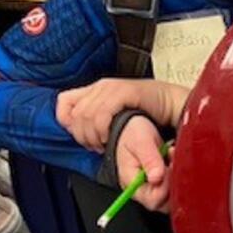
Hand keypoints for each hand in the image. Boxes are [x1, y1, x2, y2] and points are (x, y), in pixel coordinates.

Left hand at [56, 78, 189, 151]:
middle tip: (96, 146)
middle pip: (75, 113)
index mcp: (95, 90)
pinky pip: (102, 112)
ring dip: (93, 135)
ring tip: (104, 143)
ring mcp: (111, 88)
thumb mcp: (114, 115)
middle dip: (83, 135)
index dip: (67, 122)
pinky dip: (102, 128)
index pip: (63, 102)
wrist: (168, 102)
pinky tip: (110, 136)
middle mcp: (100, 86)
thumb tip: (77, 132)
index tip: (81, 136)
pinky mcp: (123, 92)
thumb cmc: (145, 111)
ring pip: (86, 115)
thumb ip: (96, 120)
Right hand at [115, 115, 170, 212]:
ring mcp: (152, 187)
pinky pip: (173, 186)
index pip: (153, 201)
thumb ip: (149, 160)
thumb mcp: (140, 142)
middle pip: (164, 203)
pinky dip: (178, 174)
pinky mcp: (160, 182)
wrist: (130, 126)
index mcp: (132, 184)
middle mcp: (142, 189)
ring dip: (177, 177)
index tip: (169, 168)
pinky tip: (174, 158)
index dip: (166, 189)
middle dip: (174, 182)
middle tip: (172, 160)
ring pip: (171, 196)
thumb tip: (157, 178)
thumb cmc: (131, 134)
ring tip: (171, 156)